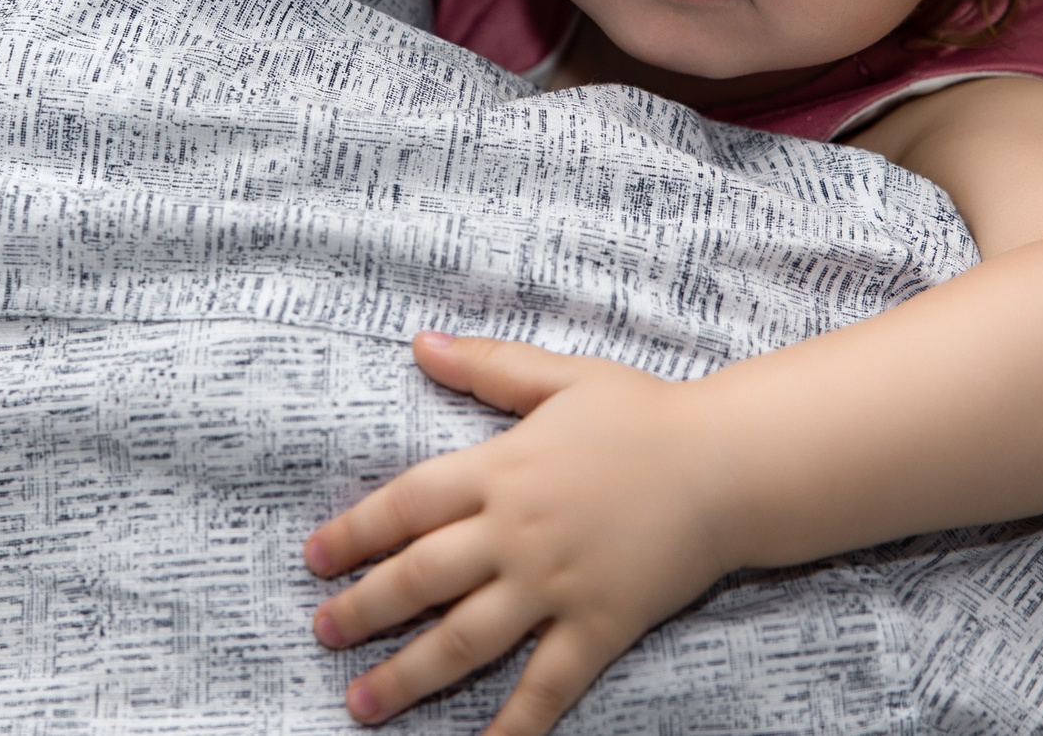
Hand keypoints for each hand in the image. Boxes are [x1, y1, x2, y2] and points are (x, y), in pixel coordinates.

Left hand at [306, 333, 736, 735]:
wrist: (727, 465)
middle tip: (324, 633)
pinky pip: (547, 684)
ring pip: (466, 638)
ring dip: (409, 674)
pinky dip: (513, 724)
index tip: (314, 559)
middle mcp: (517, 532)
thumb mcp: (560, 377)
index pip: (406, 505)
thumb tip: (419, 344)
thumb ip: (487, 367)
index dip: (353, 533)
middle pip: (421, 578)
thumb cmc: (644, 414)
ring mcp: (556, 584)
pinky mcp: (598, 625)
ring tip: (362, 702)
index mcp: (501, 469)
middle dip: (364, 610)